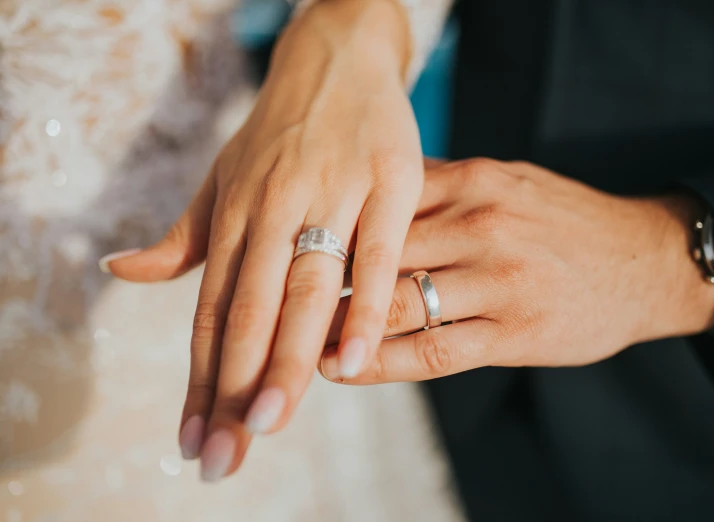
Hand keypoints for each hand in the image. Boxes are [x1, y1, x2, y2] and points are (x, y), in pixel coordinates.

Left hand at [102, 0, 420, 479]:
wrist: (338, 56)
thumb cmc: (280, 131)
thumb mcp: (223, 179)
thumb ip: (184, 236)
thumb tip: (121, 273)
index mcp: (234, 214)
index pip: (212, 311)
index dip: (201, 379)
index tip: (194, 440)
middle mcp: (274, 206)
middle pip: (249, 310)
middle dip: (234, 388)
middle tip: (223, 457)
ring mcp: (332, 192)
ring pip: (305, 288)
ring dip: (285, 359)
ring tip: (268, 422)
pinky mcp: (389, 182)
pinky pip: (376, 254)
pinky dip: (364, 307)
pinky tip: (351, 361)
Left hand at [321, 159, 713, 382]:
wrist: (644, 259)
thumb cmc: (561, 219)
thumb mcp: (507, 180)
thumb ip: (442, 186)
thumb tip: (370, 196)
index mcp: (474, 181)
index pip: (379, 205)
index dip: (326, 232)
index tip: (283, 253)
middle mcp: (483, 225)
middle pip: (379, 254)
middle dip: (321, 281)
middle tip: (272, 303)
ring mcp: (501, 281)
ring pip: (399, 304)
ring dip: (340, 326)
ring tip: (294, 341)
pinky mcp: (518, 333)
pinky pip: (435, 351)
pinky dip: (382, 363)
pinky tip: (344, 369)